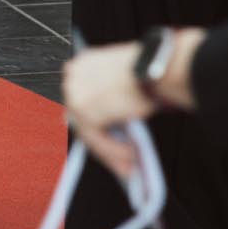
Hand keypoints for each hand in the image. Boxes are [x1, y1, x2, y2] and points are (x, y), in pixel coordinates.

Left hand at [62, 43, 152, 179]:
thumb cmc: (149, 69)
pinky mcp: (85, 111)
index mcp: (83, 64)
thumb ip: (113, 98)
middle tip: (121, 162)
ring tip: (129, 164)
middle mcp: (74, 76)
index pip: (84, 102)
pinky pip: (98, 140)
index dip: (98, 125)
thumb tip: (115, 125)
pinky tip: (130, 157)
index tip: (109, 140)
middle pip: (84, 120)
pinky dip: (114, 151)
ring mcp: (76, 94)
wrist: (153, 67)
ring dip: (111, 152)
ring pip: (90, 133)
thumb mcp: (125, 81)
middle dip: (104, 143)